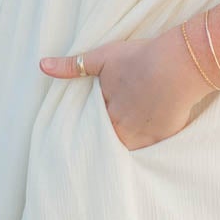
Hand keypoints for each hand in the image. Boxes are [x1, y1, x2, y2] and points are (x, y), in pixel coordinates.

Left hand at [39, 25, 216, 150]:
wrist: (177, 66)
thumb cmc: (140, 57)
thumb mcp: (102, 56)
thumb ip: (72, 66)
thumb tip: (42, 65)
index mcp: (104, 105)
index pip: (87, 122)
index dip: (83, 126)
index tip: (76, 135)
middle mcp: (119, 123)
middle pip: (104, 138)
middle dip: (96, 142)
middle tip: (86, 155)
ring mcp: (140, 133)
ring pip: (122, 148)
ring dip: (115, 150)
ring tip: (106, 161)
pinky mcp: (160, 137)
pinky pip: (147, 153)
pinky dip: (140, 156)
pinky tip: (135, 163)